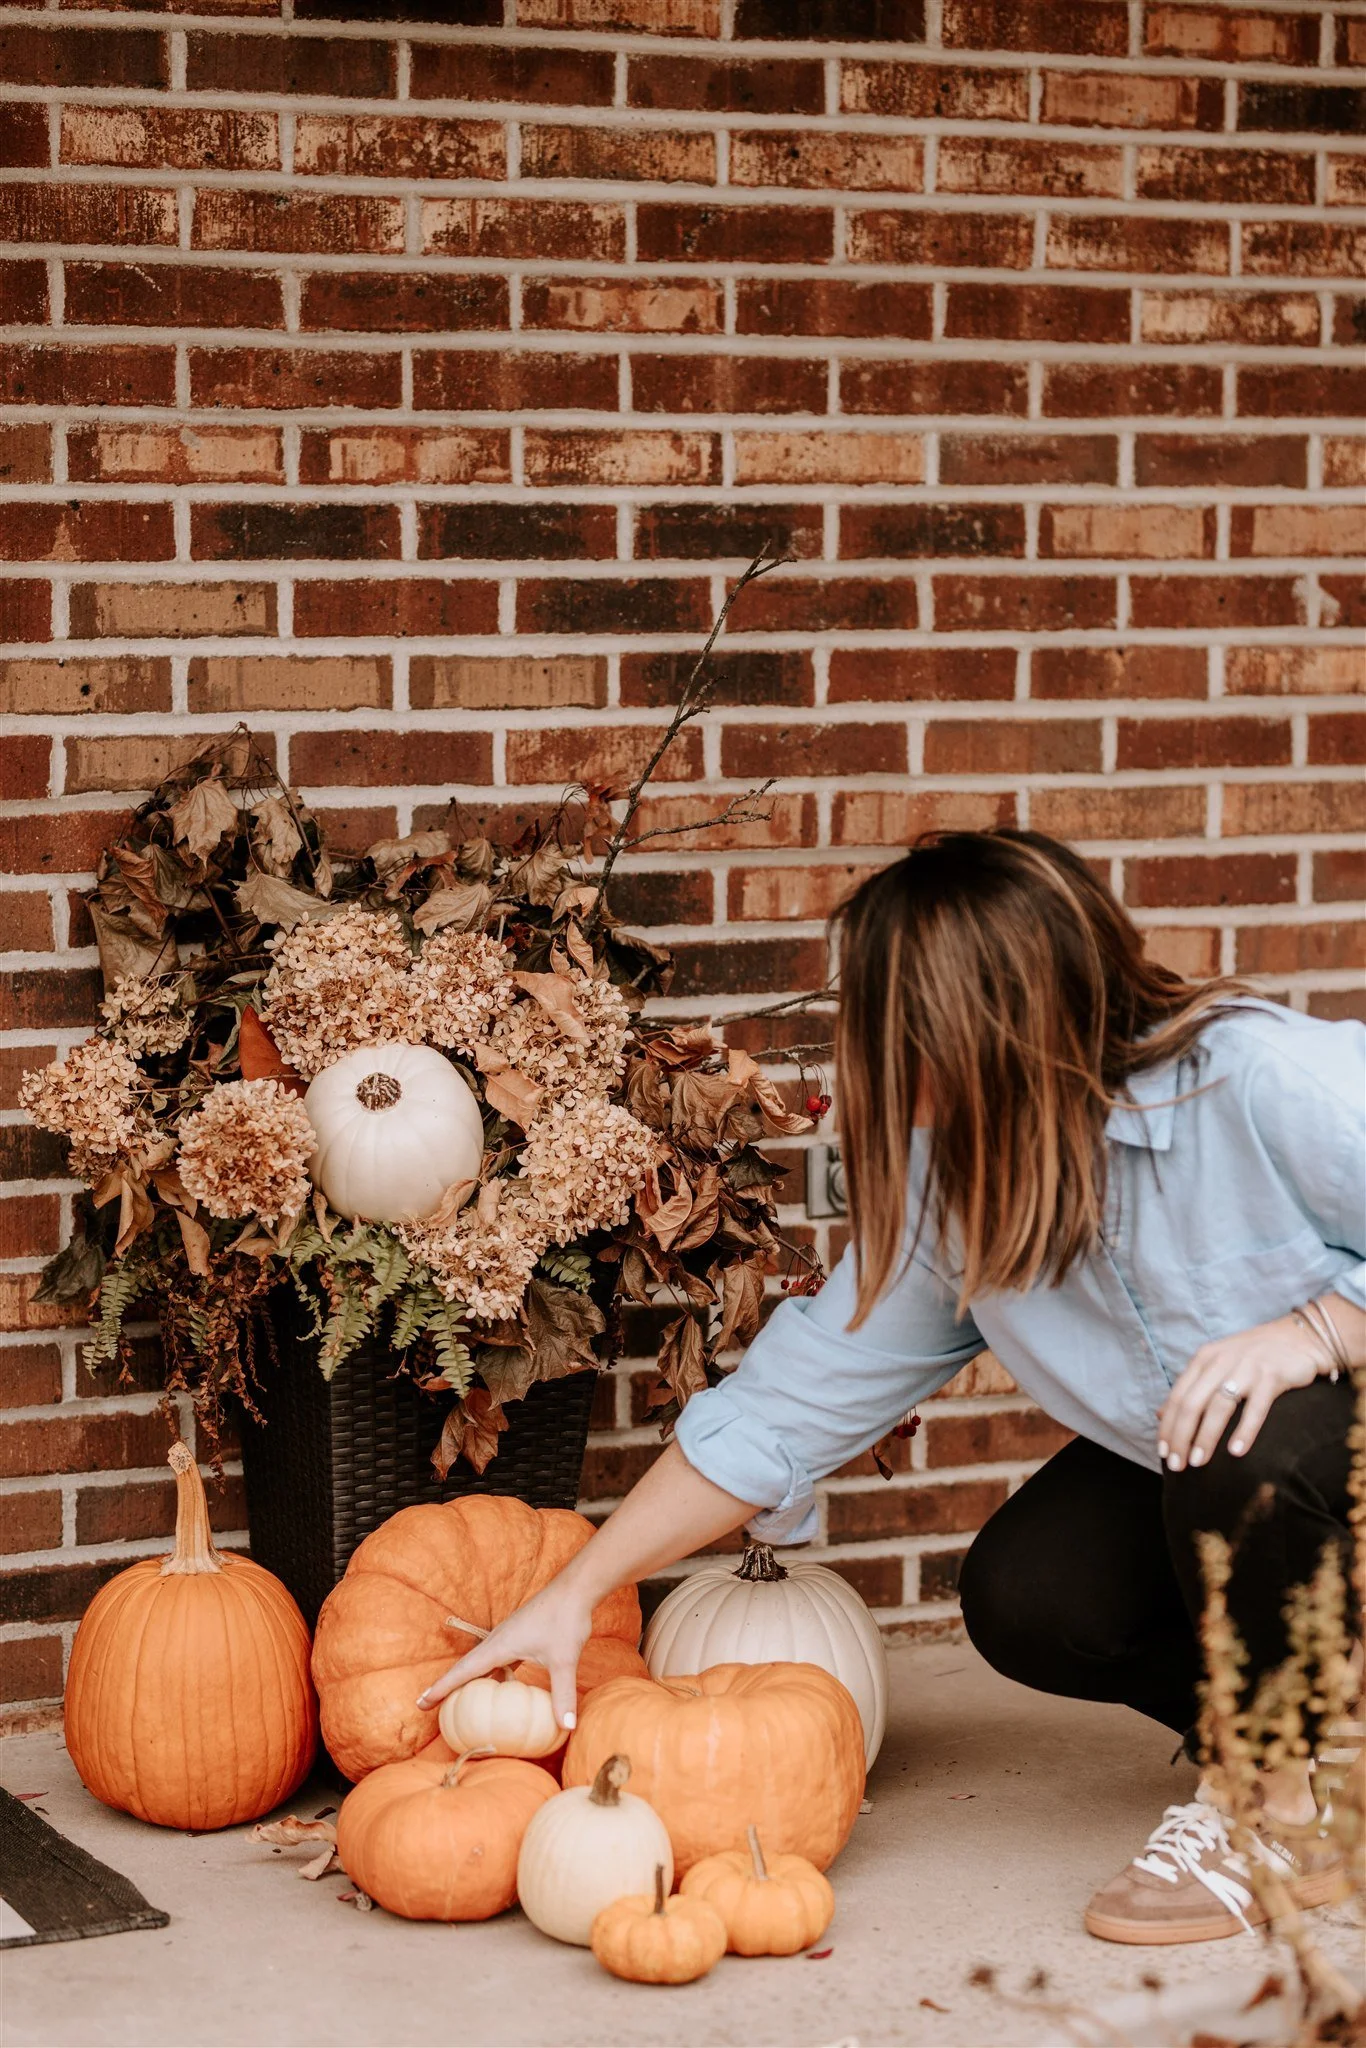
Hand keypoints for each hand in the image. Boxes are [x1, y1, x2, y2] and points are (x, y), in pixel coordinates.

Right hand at [415, 1578, 592, 1730]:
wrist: (575, 1589)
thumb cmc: (566, 1620)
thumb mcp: (564, 1660)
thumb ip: (563, 1694)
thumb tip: (566, 1728)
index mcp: (499, 1645)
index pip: (463, 1671)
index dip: (441, 1688)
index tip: (420, 1703)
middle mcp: (498, 1640)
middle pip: (465, 1667)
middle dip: (445, 1685)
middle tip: (426, 1704)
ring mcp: (509, 1636)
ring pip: (481, 1662)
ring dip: (467, 1679)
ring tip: (456, 1698)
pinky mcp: (520, 1635)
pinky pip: (498, 1659)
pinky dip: (491, 1674)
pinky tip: (498, 1685)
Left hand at [1159, 1314, 1326, 1470]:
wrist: (1300, 1337)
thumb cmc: (1253, 1357)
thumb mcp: (1216, 1365)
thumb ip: (1191, 1388)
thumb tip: (1159, 1415)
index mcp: (1203, 1359)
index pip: (1177, 1397)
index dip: (1167, 1426)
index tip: (1162, 1452)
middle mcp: (1220, 1361)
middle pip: (1192, 1403)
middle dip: (1180, 1437)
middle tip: (1176, 1465)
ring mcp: (1246, 1367)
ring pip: (1219, 1406)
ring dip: (1205, 1437)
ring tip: (1198, 1462)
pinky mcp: (1271, 1375)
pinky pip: (1255, 1407)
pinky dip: (1244, 1431)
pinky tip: (1236, 1452)